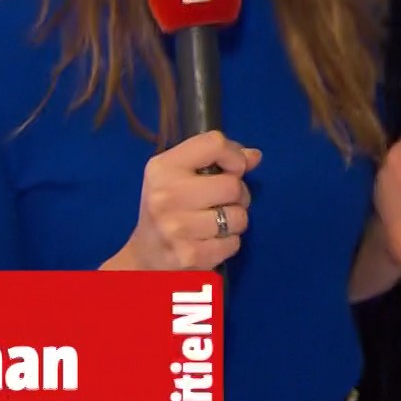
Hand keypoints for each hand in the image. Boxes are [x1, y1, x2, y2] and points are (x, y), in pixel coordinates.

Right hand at [109, 132, 259, 271]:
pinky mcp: (190, 255)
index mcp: (163, 168)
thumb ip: (217, 161)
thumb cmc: (168, 209)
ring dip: (235, 221)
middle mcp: (166, 195)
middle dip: (238, 194)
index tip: (231, 169)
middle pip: (233, 184)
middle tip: (223, 202)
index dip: (233, 155)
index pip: (213, 143)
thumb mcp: (180, 176)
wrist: (145, 256)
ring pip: (238, 216)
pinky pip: (234, 243)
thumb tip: (255, 156)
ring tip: (216, 223)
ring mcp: (177, 227)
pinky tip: (210, 242)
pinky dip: (229, 243)